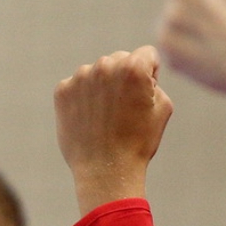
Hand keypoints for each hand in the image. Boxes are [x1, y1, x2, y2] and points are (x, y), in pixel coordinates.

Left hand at [55, 47, 174, 214]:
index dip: (150, 76)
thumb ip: (153, 79)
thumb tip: (138, 68)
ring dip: (102, 86)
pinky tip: (89, 119)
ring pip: (97, 72)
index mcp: (133, 66)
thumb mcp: (162, 106)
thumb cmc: (138, 141)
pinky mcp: (62, 91)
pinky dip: (83, 98)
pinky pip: (77, 85)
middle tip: (123, 109)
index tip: (144, 97)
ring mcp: (80, 77)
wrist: (105, 171)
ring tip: (105, 117)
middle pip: (120, 59)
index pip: (146, 54)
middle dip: (124, 78)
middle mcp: (105, 66)